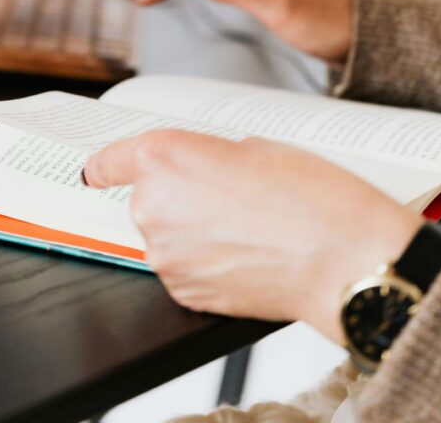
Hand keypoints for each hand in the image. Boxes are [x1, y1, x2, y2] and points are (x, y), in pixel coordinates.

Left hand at [84, 131, 418, 341]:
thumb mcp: (253, 147)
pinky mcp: (183, 292)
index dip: (106, 166)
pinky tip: (243, 253)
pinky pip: (182, 268)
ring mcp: (165, 255)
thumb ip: (207, 155)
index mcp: (163, 157)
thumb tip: (199, 172)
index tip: (99, 171)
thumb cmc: (309, 196)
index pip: (108, 161)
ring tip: (244, 226)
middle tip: (225, 194)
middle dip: (176, 195)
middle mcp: (152, 206)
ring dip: (191, 230)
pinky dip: (203, 261)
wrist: (341, 259)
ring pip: (165, 235)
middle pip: (145, 197)